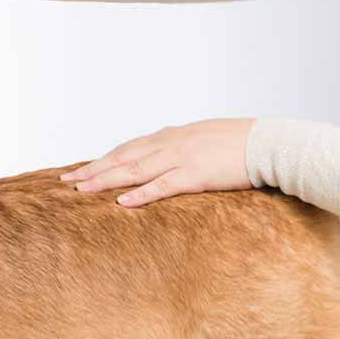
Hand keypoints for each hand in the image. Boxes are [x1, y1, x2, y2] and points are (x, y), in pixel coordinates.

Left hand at [61, 119, 256, 206]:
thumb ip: (181, 148)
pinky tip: (122, 203)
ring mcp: (182, 158)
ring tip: (81, 191)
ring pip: (134, 169)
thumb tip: (164, 158)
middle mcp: (171, 143)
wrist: (272, 143)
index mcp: (173, 136)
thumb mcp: (204, 139)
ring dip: (105, 180)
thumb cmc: (242, 144)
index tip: (81, 169)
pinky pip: (163, 186)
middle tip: (67, 181)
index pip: (129, 148)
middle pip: (122, 157)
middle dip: (93, 170)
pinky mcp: (197, 175)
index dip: (103, 159)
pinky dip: (140, 194)